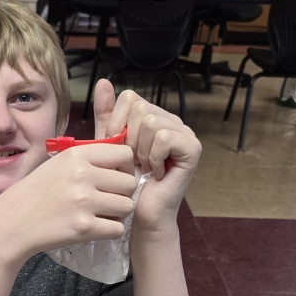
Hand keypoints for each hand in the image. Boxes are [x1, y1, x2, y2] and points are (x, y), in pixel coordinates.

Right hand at [0, 142, 136, 265]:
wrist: (12, 222)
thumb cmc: (37, 192)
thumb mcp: (59, 163)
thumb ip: (89, 159)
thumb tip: (125, 162)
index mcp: (77, 155)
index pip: (125, 154)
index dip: (125, 167)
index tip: (114, 177)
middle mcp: (83, 174)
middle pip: (129, 183)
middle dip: (121, 193)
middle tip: (106, 201)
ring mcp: (84, 201)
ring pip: (127, 206)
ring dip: (118, 213)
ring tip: (100, 215)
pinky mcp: (84, 227)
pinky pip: (117, 229)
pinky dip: (110, 231)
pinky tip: (95, 228)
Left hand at [93, 79, 200, 231]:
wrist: (139, 214)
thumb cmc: (126, 183)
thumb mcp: (110, 145)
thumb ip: (107, 115)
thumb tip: (103, 82)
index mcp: (153, 117)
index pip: (130, 98)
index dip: (116, 123)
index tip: (119, 149)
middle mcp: (172, 121)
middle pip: (140, 107)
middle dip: (129, 139)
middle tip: (135, 162)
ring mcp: (185, 133)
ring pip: (152, 121)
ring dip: (141, 151)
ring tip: (145, 168)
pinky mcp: (193, 148)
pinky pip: (164, 137)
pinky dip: (154, 157)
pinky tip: (156, 172)